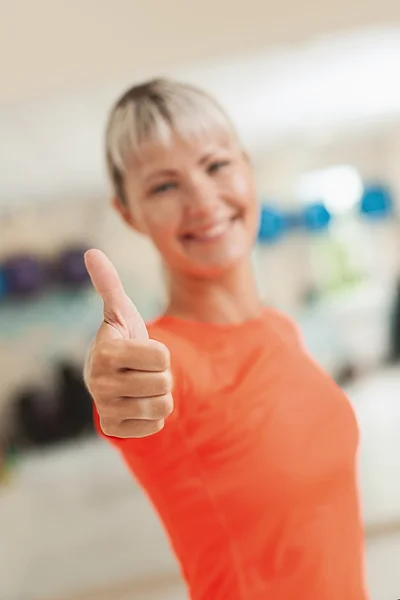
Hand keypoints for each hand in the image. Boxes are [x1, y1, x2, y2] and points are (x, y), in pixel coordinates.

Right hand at [84, 249, 172, 437]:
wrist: (111, 376)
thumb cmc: (121, 338)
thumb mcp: (120, 311)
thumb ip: (109, 284)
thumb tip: (91, 252)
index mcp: (105, 353)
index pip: (162, 357)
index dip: (160, 352)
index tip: (140, 349)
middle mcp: (100, 384)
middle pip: (164, 383)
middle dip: (161, 374)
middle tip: (143, 369)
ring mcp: (106, 409)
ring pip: (163, 407)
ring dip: (159, 395)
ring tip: (141, 385)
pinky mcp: (114, 429)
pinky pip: (155, 426)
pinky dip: (153, 416)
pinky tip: (137, 403)